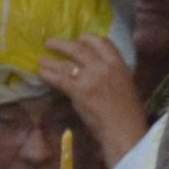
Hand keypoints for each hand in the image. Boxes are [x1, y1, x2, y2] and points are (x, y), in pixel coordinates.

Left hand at [33, 35, 144, 165]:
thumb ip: (111, 74)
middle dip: (63, 44)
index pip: (103, 42)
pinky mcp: (78, 90)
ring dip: (51, 61)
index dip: (88, 38)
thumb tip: (94, 70)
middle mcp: (104, 65)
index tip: (79, 38)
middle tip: (50, 42)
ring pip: (66, 64)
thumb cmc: (128, 113)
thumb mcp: (125, 84)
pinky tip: (41, 74)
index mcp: (119, 63)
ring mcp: (90, 77)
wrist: (124, 129)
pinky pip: (59, 79)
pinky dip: (48, 75)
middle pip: (80, 48)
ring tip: (41, 60)